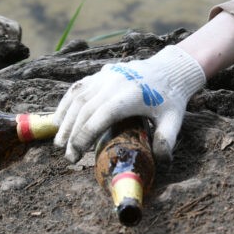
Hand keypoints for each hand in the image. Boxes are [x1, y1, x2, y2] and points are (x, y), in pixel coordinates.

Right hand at [53, 45, 207, 164]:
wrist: (171, 69)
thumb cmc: (171, 98)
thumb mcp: (174, 120)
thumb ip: (166, 140)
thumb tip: (161, 164)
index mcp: (131, 95)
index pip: (101, 116)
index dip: (84, 135)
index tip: (76, 154)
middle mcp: (114, 83)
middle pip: (85, 108)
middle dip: (72, 133)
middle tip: (67, 155)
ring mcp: (106, 76)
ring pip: (78, 97)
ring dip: (65, 120)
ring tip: (59, 142)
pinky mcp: (101, 74)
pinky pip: (79, 88)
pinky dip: (66, 103)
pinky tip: (59, 120)